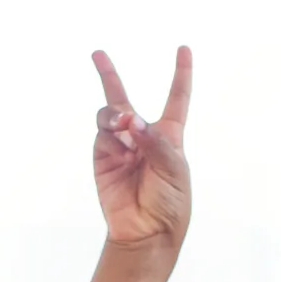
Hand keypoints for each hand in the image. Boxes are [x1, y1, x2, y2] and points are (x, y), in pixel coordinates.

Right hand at [91, 47, 192, 250]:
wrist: (146, 233)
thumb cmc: (169, 203)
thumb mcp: (173, 169)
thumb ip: (154, 142)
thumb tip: (131, 120)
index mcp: (169, 136)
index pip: (177, 99)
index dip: (181, 73)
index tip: (183, 49)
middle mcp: (142, 137)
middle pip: (123, 99)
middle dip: (108, 75)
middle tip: (97, 54)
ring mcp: (119, 147)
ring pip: (110, 115)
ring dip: (115, 115)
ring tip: (124, 124)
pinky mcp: (103, 160)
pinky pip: (103, 137)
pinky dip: (111, 137)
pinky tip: (121, 148)